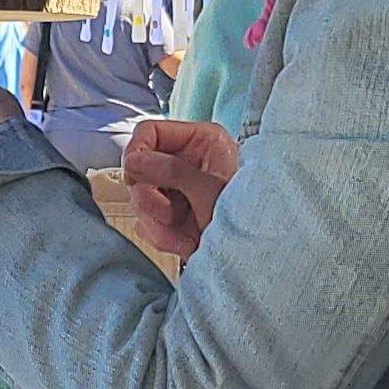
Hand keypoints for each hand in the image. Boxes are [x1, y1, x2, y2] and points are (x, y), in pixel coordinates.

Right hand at [120, 119, 240, 258]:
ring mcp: (178, 189)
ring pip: (141, 200)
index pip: (150, 131)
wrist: (254, 257)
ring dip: (157, 223)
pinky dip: (162, 236)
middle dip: (151, 200)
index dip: (136, 153)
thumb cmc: (249, 220)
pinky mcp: (173, 213)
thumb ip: (171, 171)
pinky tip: (184, 241)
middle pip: (139, 169)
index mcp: (202, 141)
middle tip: (170, 215)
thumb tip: (134, 161)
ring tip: (185, 234)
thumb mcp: (208, 190)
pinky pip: (148, 222)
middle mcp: (188, 161)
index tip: (134, 177)